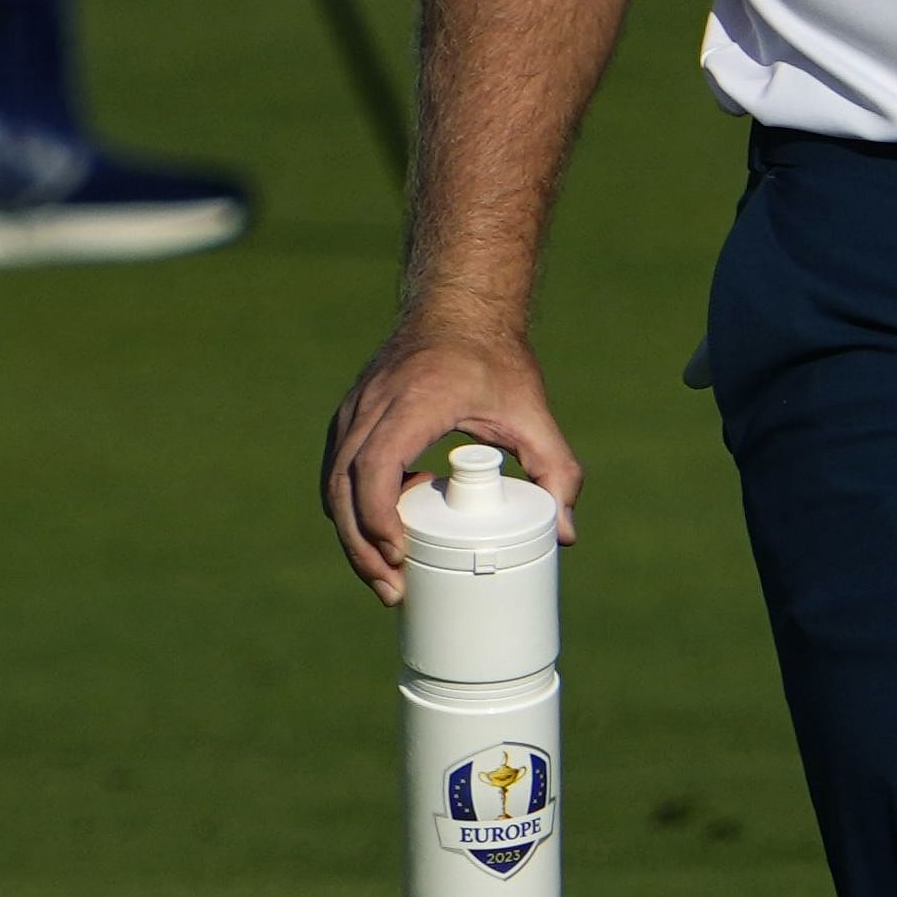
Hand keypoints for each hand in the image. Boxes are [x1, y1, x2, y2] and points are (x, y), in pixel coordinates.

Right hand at [322, 313, 578, 601]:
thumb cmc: (494, 358)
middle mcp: (372, 404)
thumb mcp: (531, 411)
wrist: (456, 307)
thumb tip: (564, 534)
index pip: (375, 465)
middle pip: (343, 485)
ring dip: (352, 534)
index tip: (401, 555)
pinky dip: (351, 508)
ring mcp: (354, 408)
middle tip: (393, 589)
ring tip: (386, 574)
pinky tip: (382, 532)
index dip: (379, 516)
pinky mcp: (350, 416)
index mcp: (413, 401)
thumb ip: (556, 469)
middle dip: (361, 546)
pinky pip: (337, 469)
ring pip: (332, 482)